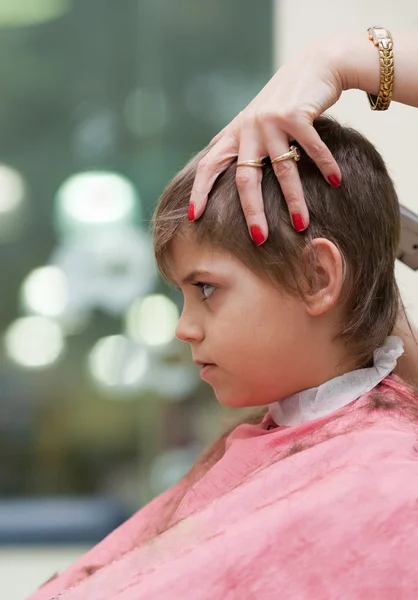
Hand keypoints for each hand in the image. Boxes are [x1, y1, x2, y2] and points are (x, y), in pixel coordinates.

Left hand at [189, 38, 343, 242]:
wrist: (314, 65)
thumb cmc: (283, 100)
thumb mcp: (254, 120)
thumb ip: (237, 141)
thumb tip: (211, 165)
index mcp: (236, 133)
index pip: (210, 165)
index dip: (200, 190)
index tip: (192, 216)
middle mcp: (249, 128)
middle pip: (246, 178)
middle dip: (252, 211)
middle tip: (259, 238)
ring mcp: (272, 121)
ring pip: (282, 171)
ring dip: (294, 201)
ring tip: (301, 225)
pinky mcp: (297, 115)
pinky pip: (312, 150)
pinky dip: (325, 166)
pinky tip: (335, 182)